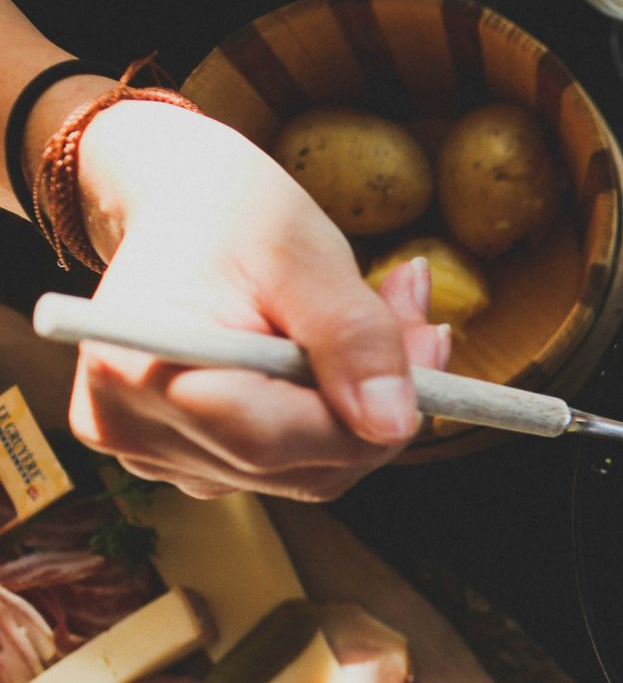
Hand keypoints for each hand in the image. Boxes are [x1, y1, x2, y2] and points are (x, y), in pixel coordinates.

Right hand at [63, 100, 448, 499]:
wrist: (185, 210)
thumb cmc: (232, 216)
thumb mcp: (304, 254)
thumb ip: (354, 338)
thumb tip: (394, 424)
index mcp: (135, 371)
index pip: (270, 440)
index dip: (365, 413)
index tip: (429, 345)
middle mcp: (134, 430)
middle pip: (299, 466)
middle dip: (380, 404)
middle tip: (422, 322)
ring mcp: (159, 456)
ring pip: (311, 472)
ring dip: (368, 409)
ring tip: (388, 318)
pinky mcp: (193, 461)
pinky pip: (295, 465)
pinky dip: (339, 417)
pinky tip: (349, 357)